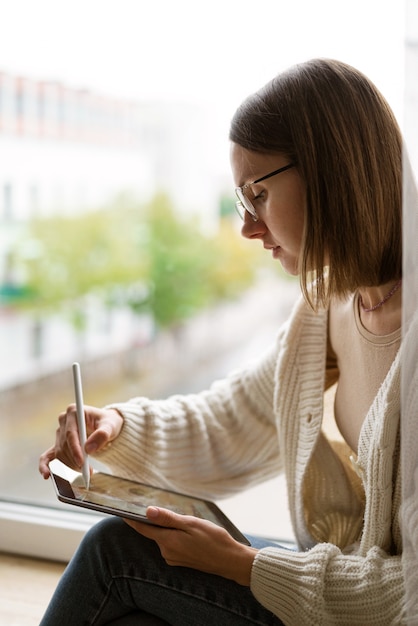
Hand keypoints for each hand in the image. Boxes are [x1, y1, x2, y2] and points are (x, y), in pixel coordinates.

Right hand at [39, 405, 123, 478]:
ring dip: (70, 465)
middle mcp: (64, 421)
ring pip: (59, 453)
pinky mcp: (58, 443)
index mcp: (74, 412)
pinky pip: (47, 456)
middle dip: (74, 460)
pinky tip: (46, 475)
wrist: (106, 425)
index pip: (71, 433)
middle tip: (87, 471)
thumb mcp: (110, 426)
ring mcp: (59, 432)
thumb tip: (89, 448)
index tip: (82, 462)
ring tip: (84, 471)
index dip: (75, 449)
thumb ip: (102, 434)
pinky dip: (45, 466)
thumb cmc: (108, 423)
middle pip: (64, 445)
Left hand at [125, 507, 257, 585]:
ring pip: (164, 538)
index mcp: (168, 542)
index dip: (131, 520)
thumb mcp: (191, 524)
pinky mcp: (180, 561)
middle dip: (156, 521)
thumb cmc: (213, 540)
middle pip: (154, 532)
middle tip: (163, 507)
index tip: (121, 511)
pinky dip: (175, 536)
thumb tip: (148, 512)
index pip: (143, 529)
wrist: (230, 560)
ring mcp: (173, 558)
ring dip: (169, 529)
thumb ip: (168, 518)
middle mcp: (167, 552)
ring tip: (185, 521)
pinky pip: (172, 544)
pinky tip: (189, 532)